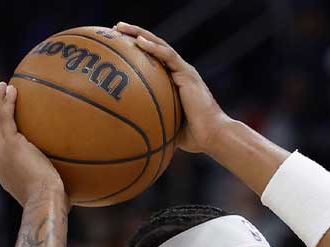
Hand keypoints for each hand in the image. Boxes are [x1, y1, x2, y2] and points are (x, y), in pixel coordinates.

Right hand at [0, 81, 65, 206]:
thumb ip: (61, 187)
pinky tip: (11, 88)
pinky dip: (5, 102)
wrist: (46, 202)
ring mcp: (3, 153)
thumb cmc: (56, 205)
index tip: (11, 131)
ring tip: (3, 87)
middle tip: (1, 101)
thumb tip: (80, 187)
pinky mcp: (10, 144)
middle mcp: (1, 163)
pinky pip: (5, 117)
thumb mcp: (58, 196)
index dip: (3, 140)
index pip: (2, 154)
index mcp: (8, 175)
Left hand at [114, 22, 232, 153]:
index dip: (137, 50)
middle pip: (155, 48)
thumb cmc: (195, 137)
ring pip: (160, 46)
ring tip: (120, 28)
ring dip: (139, 34)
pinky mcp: (188, 74)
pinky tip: (138, 41)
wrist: (214, 135)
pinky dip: (153, 47)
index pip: (155, 60)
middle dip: (134, 35)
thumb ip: (155, 123)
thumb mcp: (169, 127)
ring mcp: (184, 71)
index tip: (118, 46)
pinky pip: (168, 56)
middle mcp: (180, 72)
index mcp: (176, 82)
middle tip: (115, 28)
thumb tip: (134, 134)